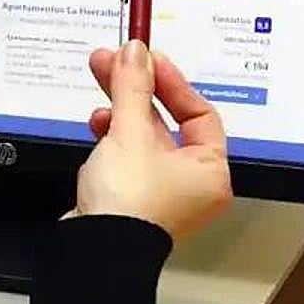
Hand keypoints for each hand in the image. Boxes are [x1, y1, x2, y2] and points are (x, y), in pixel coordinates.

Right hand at [71, 40, 232, 239]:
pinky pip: (126, 152)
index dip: (172, 82)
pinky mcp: (131, 195)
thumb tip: (136, 53)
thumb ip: (133, 88)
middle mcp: (190, 182)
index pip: (199, 112)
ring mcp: (159, 190)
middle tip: (117, 60)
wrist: (95, 249)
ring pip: (143, 135)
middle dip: (138, 88)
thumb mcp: (131, 133)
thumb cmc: (129, 206)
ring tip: (102, 82)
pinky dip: (112, 134)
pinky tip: (98, 122)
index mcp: (209, 170)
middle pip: (167, 120)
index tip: (147, 59)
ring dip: (122, 108)